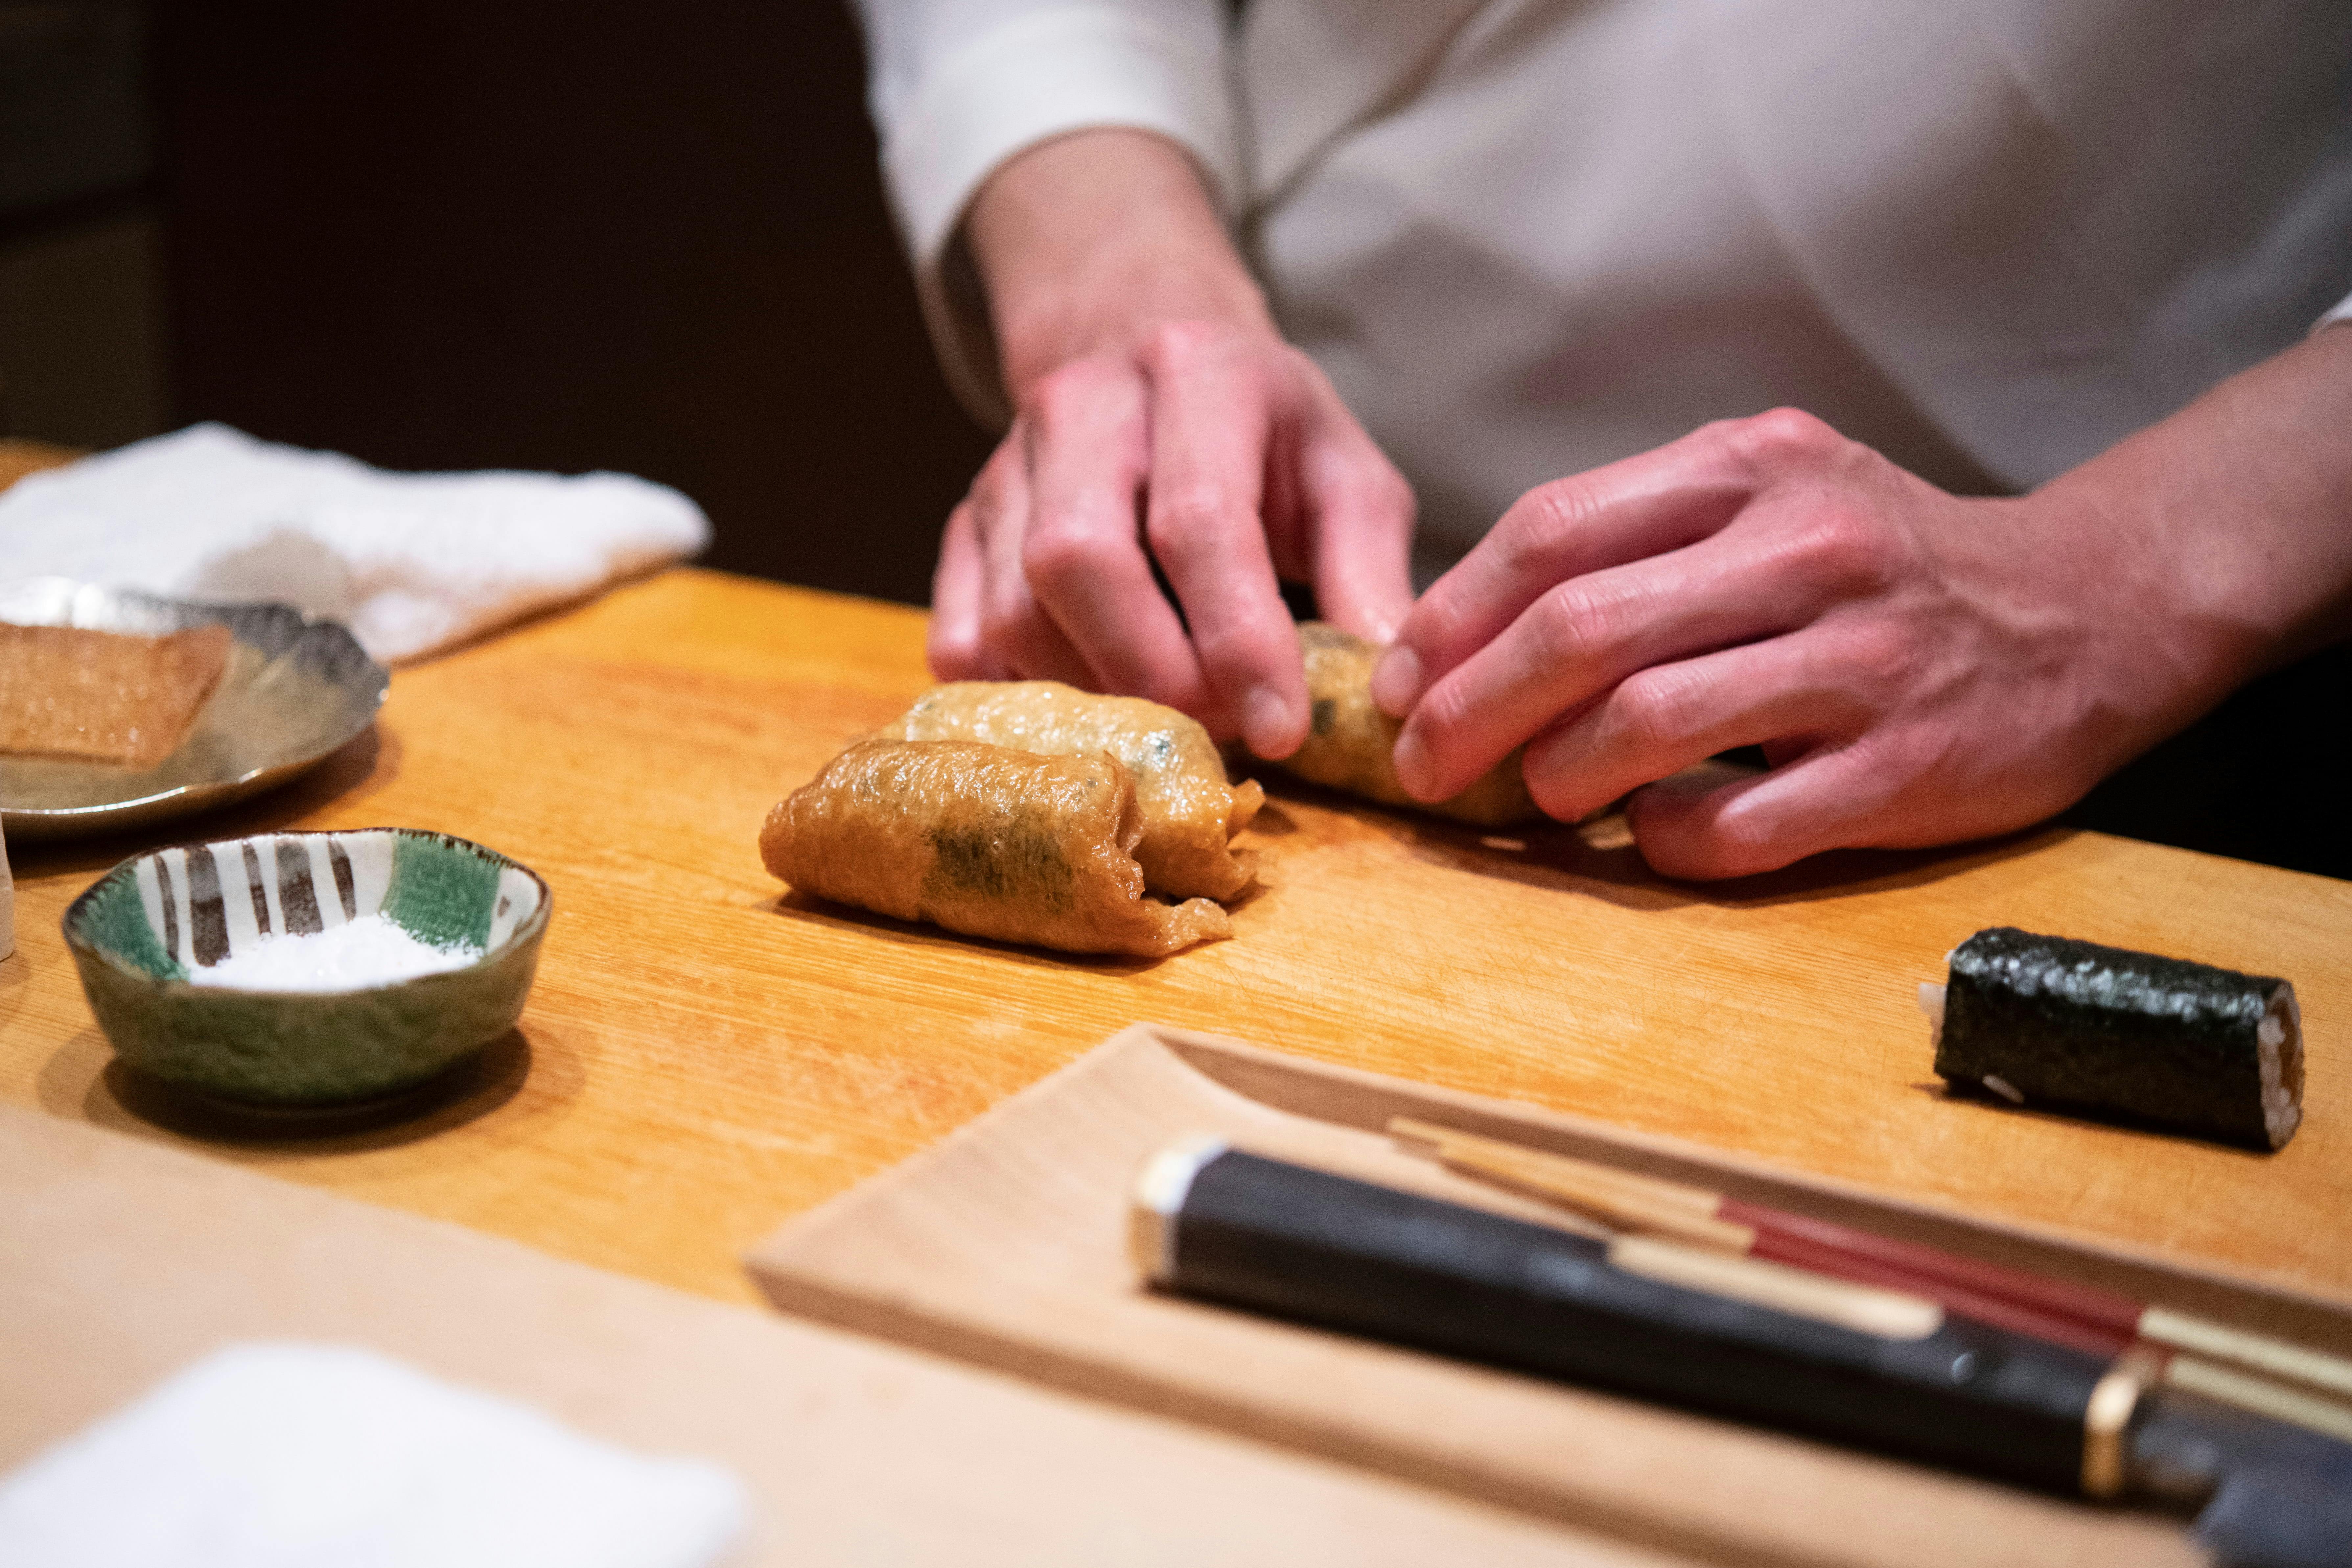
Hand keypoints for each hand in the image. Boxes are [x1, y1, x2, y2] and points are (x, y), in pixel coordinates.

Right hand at [928, 131, 1413, 757]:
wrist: (1147, 349)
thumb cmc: (1265, 436)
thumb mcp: (1345, 477)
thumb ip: (1370, 575)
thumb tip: (1384, 695)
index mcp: (1198, 371)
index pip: (1200, 521)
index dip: (1238, 640)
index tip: (1280, 729)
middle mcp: (1083, 403)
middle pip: (1078, 559)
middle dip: (1154, 670)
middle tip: (1220, 725)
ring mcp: (1005, 464)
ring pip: (1016, 610)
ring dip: (1096, 690)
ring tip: (1171, 710)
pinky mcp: (964, 525)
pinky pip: (963, 637)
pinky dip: (1024, 691)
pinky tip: (1094, 696)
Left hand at [1371, 328, 2351, 877]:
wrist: (2085, 611)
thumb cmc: (1886, 563)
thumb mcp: (1772, 497)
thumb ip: (1639, 541)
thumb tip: (1473, 631)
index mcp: (1753, 470)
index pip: (1553, 533)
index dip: (1452, 615)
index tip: (1400, 678)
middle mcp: (1806, 549)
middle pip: (1579, 631)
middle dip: (1470, 708)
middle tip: (1422, 762)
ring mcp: (1859, 659)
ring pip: (1644, 724)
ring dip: (1555, 776)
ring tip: (1531, 797)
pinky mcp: (1900, 765)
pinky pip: (1735, 823)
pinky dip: (1662, 838)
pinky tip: (1643, 834)